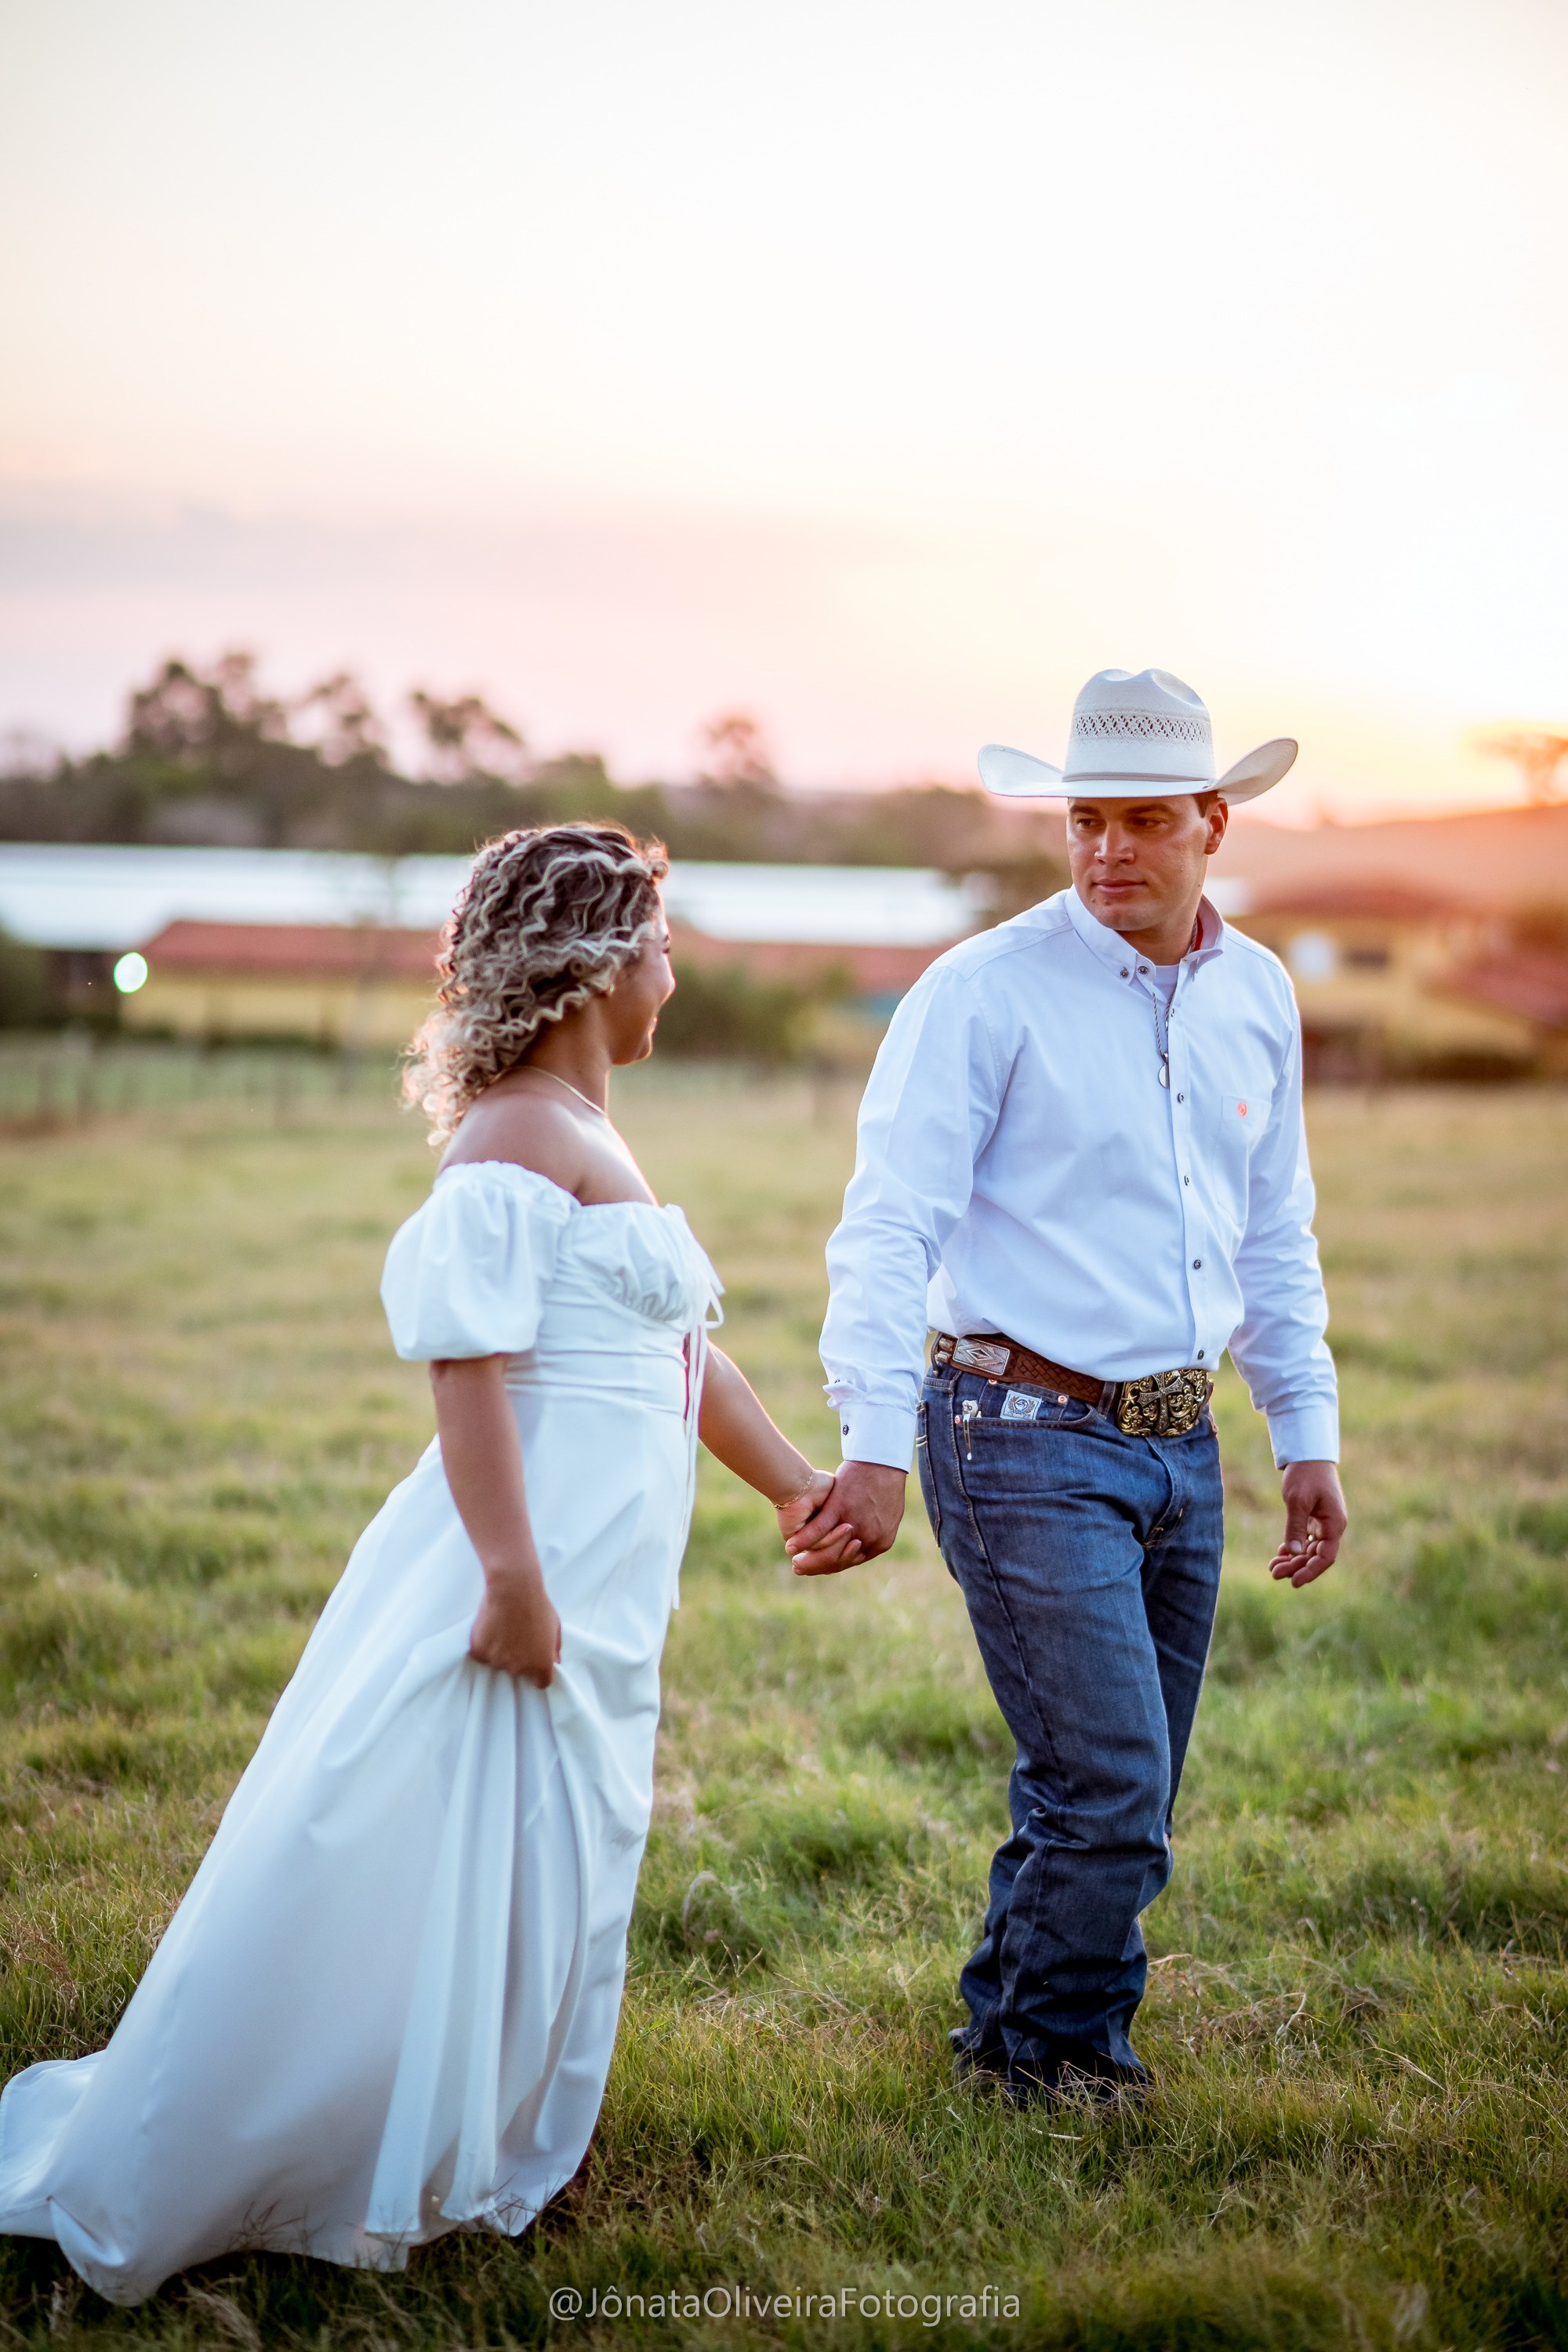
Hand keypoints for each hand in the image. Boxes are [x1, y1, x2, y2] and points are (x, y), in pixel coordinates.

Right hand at [469, 1568, 562, 1685]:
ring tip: (504, 1626)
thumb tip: (555, 1660)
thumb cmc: (537, 1604)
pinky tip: (491, 1626)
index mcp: (541, 1664)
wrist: (513, 1588)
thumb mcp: (555, 1625)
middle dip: (518, 1657)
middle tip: (517, 1634)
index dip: (538, 1673)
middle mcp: (520, 1667)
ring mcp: (498, 1660)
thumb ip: (555, 1647)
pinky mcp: (480, 1652)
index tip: (533, 1661)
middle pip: (518, 1671)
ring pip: (498, 1662)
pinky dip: (484, 1644)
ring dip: (500, 1650)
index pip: (541, 1682)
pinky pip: (481, 1653)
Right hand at [786, 1461, 906, 1574]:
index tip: (819, 1567)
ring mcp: (853, 1526)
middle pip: (838, 1563)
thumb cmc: (885, 1485)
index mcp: (881, 1543)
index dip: (832, 1565)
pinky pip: (818, 1531)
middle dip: (817, 1567)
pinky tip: (791, 1547)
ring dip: (809, 1559)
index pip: (851, 1562)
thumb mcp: (887, 1517)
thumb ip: (876, 1533)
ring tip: (794, 1561)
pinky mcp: (839, 1509)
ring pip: (827, 1551)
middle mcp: (868, 1540)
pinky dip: (803, 1540)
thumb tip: (863, 1543)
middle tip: (799, 1568)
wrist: (883, 1464)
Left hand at [1269, 1461, 1346, 1586]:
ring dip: (1294, 1559)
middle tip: (1274, 1573)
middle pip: (1316, 1555)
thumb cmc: (1305, 1474)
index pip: (1325, 1557)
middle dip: (1296, 1566)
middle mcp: (1332, 1526)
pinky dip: (1295, 1546)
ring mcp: (1324, 1522)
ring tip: (1273, 1567)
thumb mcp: (1297, 1501)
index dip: (1310, 1571)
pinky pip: (1307, 1538)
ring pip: (1310, 1548)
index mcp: (1334, 1524)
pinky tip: (1281, 1553)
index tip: (1293, 1582)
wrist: (1308, 1452)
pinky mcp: (1315, 1517)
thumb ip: (1296, 1528)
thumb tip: (1295, 1553)